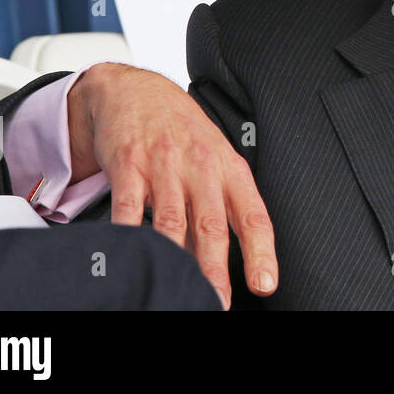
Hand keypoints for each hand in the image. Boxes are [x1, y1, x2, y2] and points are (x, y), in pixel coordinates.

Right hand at [67, 62, 276, 308]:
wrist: (135, 90)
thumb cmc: (181, 131)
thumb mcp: (211, 160)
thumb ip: (214, 208)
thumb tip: (218, 264)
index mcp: (229, 169)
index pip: (253, 215)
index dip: (261, 252)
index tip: (265, 284)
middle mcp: (201, 167)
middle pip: (212, 226)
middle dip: (215, 271)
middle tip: (217, 303)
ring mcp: (164, 166)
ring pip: (171, 222)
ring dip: (175, 261)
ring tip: (175, 292)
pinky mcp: (129, 165)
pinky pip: (128, 207)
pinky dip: (128, 235)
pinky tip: (131, 257)